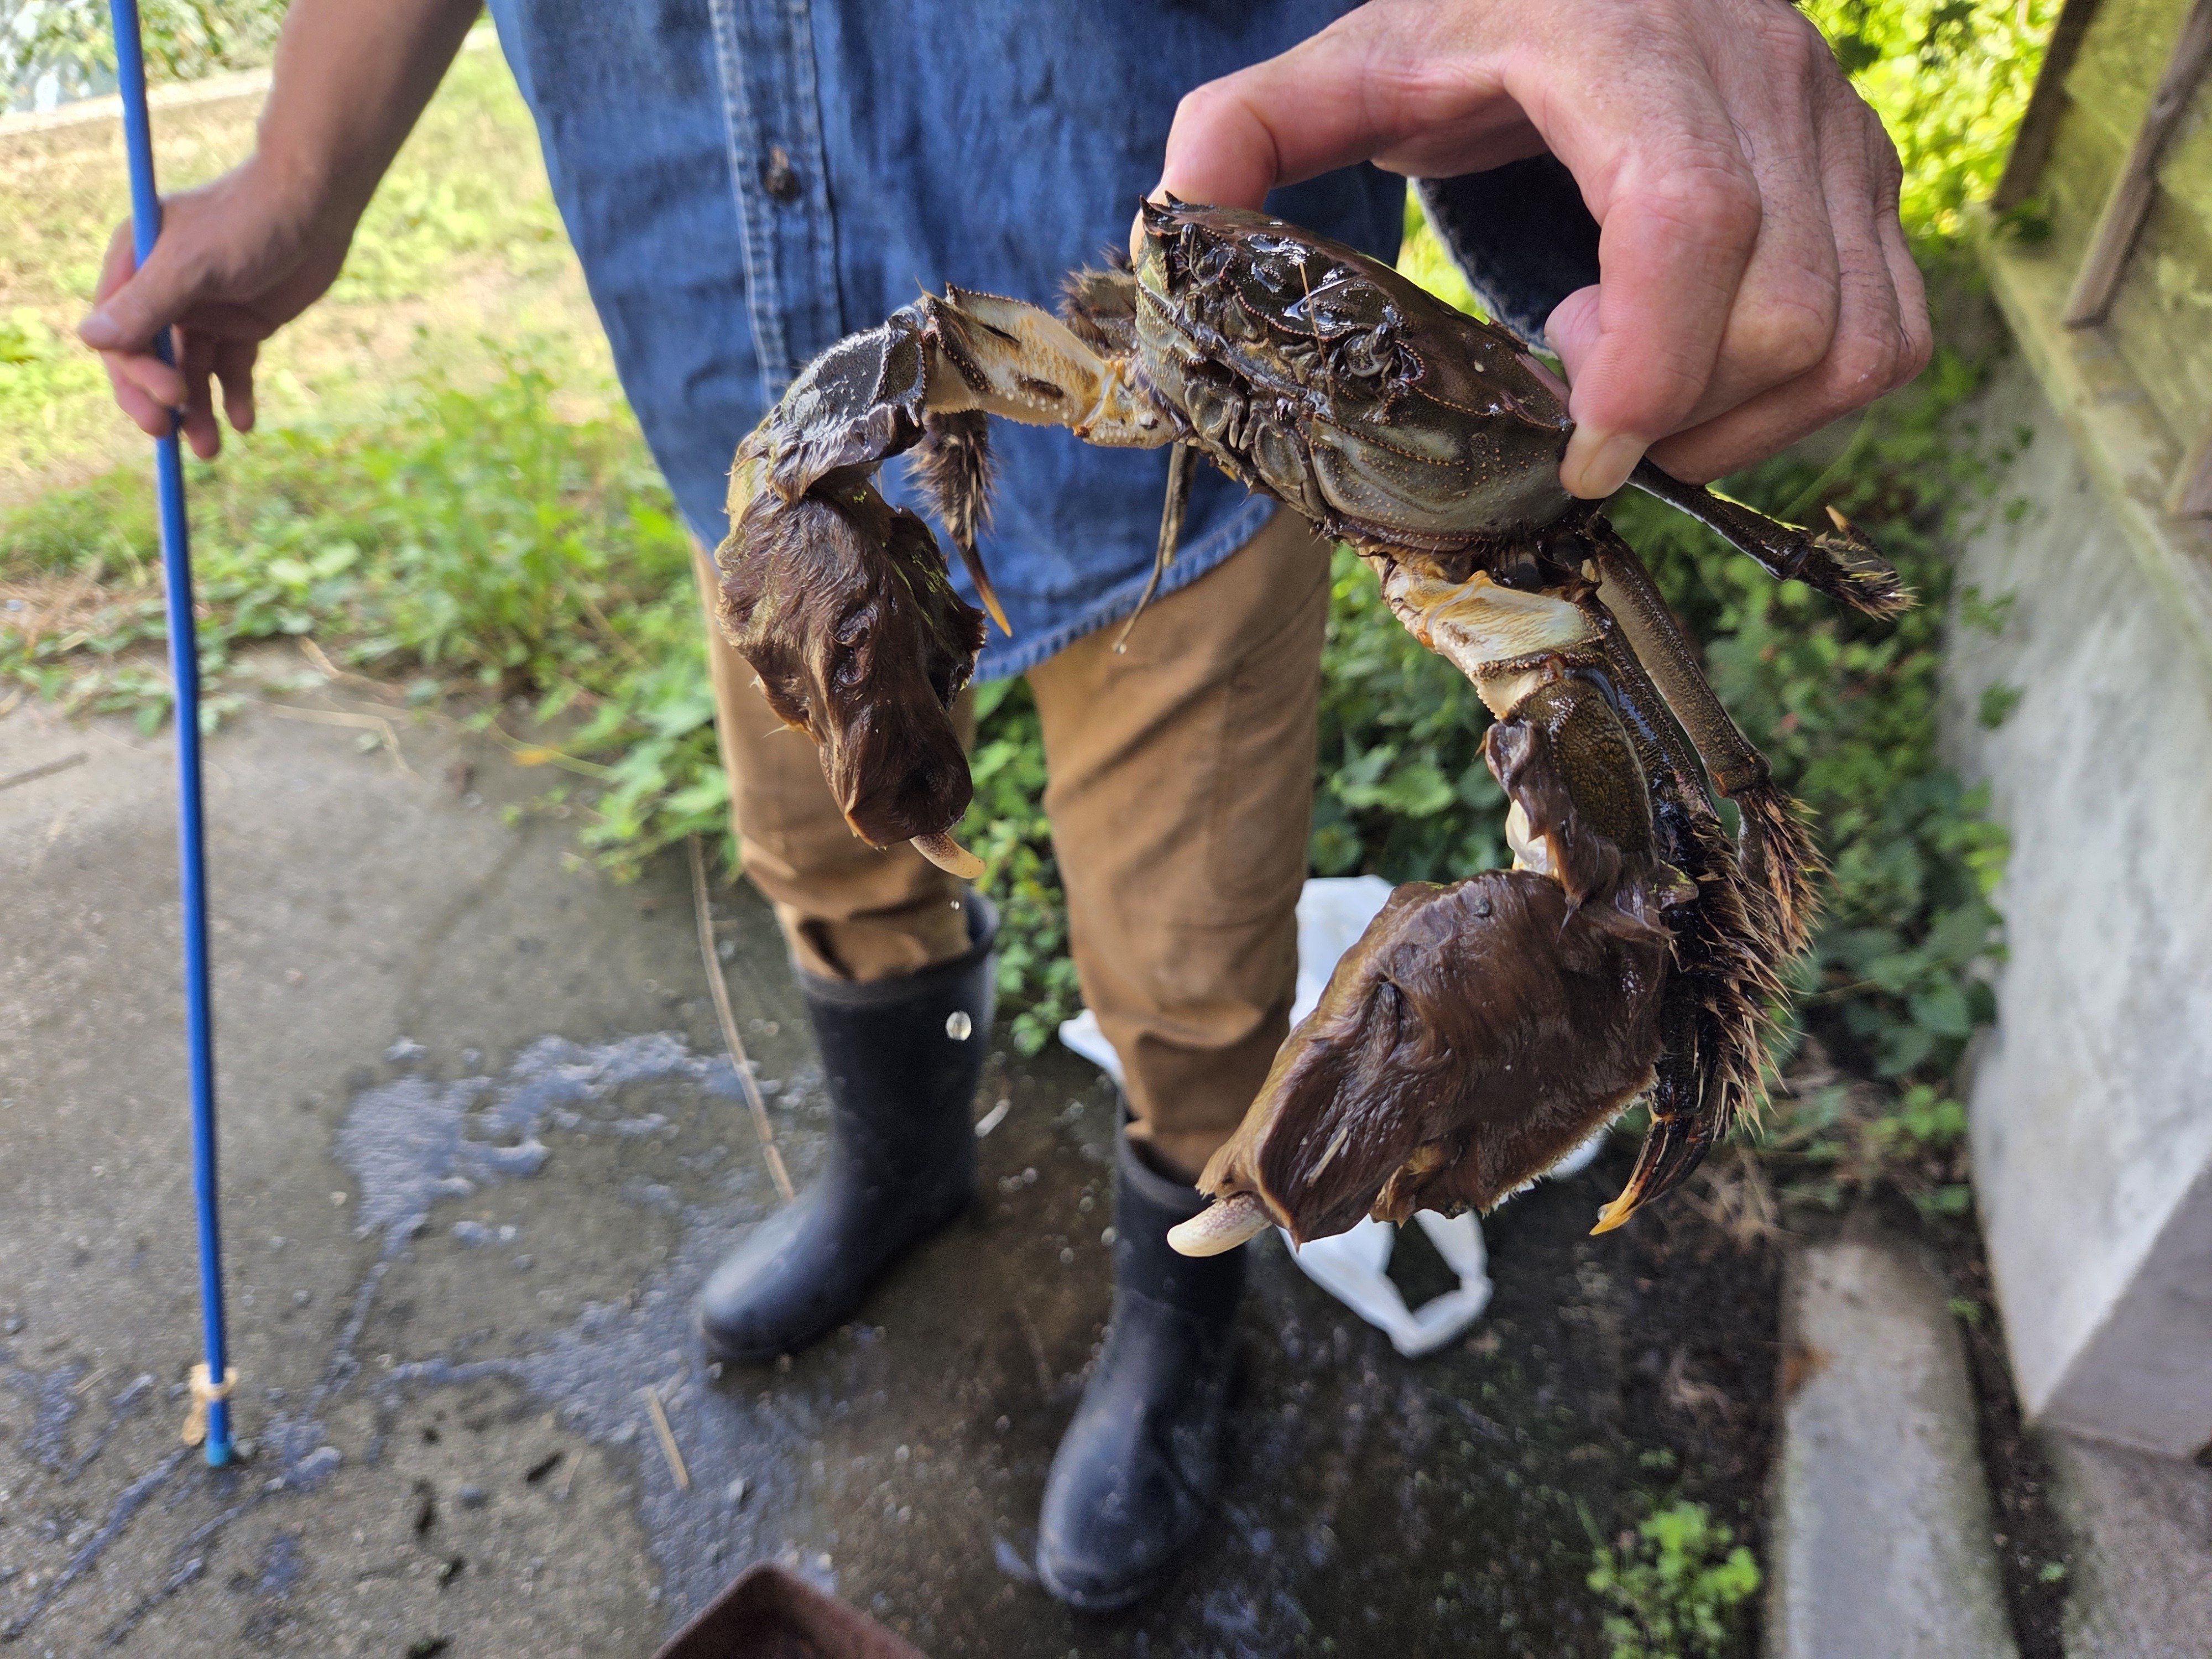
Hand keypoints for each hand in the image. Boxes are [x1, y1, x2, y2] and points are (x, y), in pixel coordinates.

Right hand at [79, 156, 356, 458]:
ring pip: (192, 372)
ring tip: (212, 449)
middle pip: (151, 361)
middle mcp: (163, 292)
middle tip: (177, 438)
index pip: (119, 336)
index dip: (136, 375)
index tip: (169, 400)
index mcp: (135, 268)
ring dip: (199, 411)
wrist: (315, 205)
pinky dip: (236, 396)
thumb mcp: (192, 265)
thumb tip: (91, 340)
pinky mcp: (244, 323)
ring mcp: (204, 310)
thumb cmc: (248, 222)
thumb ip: (146, 306)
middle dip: (163, 401)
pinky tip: (244, 423)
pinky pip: (232, 369)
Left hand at [1143, 0, 1931, 496]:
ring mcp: (1838, 131)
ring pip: (1848, 341)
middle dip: (1674, 409)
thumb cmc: (1469, 27)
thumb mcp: (1350, 65)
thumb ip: (1247, 128)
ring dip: (1735, 419)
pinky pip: (1889, 340)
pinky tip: (1702, 379)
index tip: (1583, 447)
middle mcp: (1763, 78)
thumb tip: (1172, 214)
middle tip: (1574, 400)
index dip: (1649, 359)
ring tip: (1631, 384)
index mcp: (1628, 45)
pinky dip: (1800, 404)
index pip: (1689, 215)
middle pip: (1781, 312)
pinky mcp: (1874, 184)